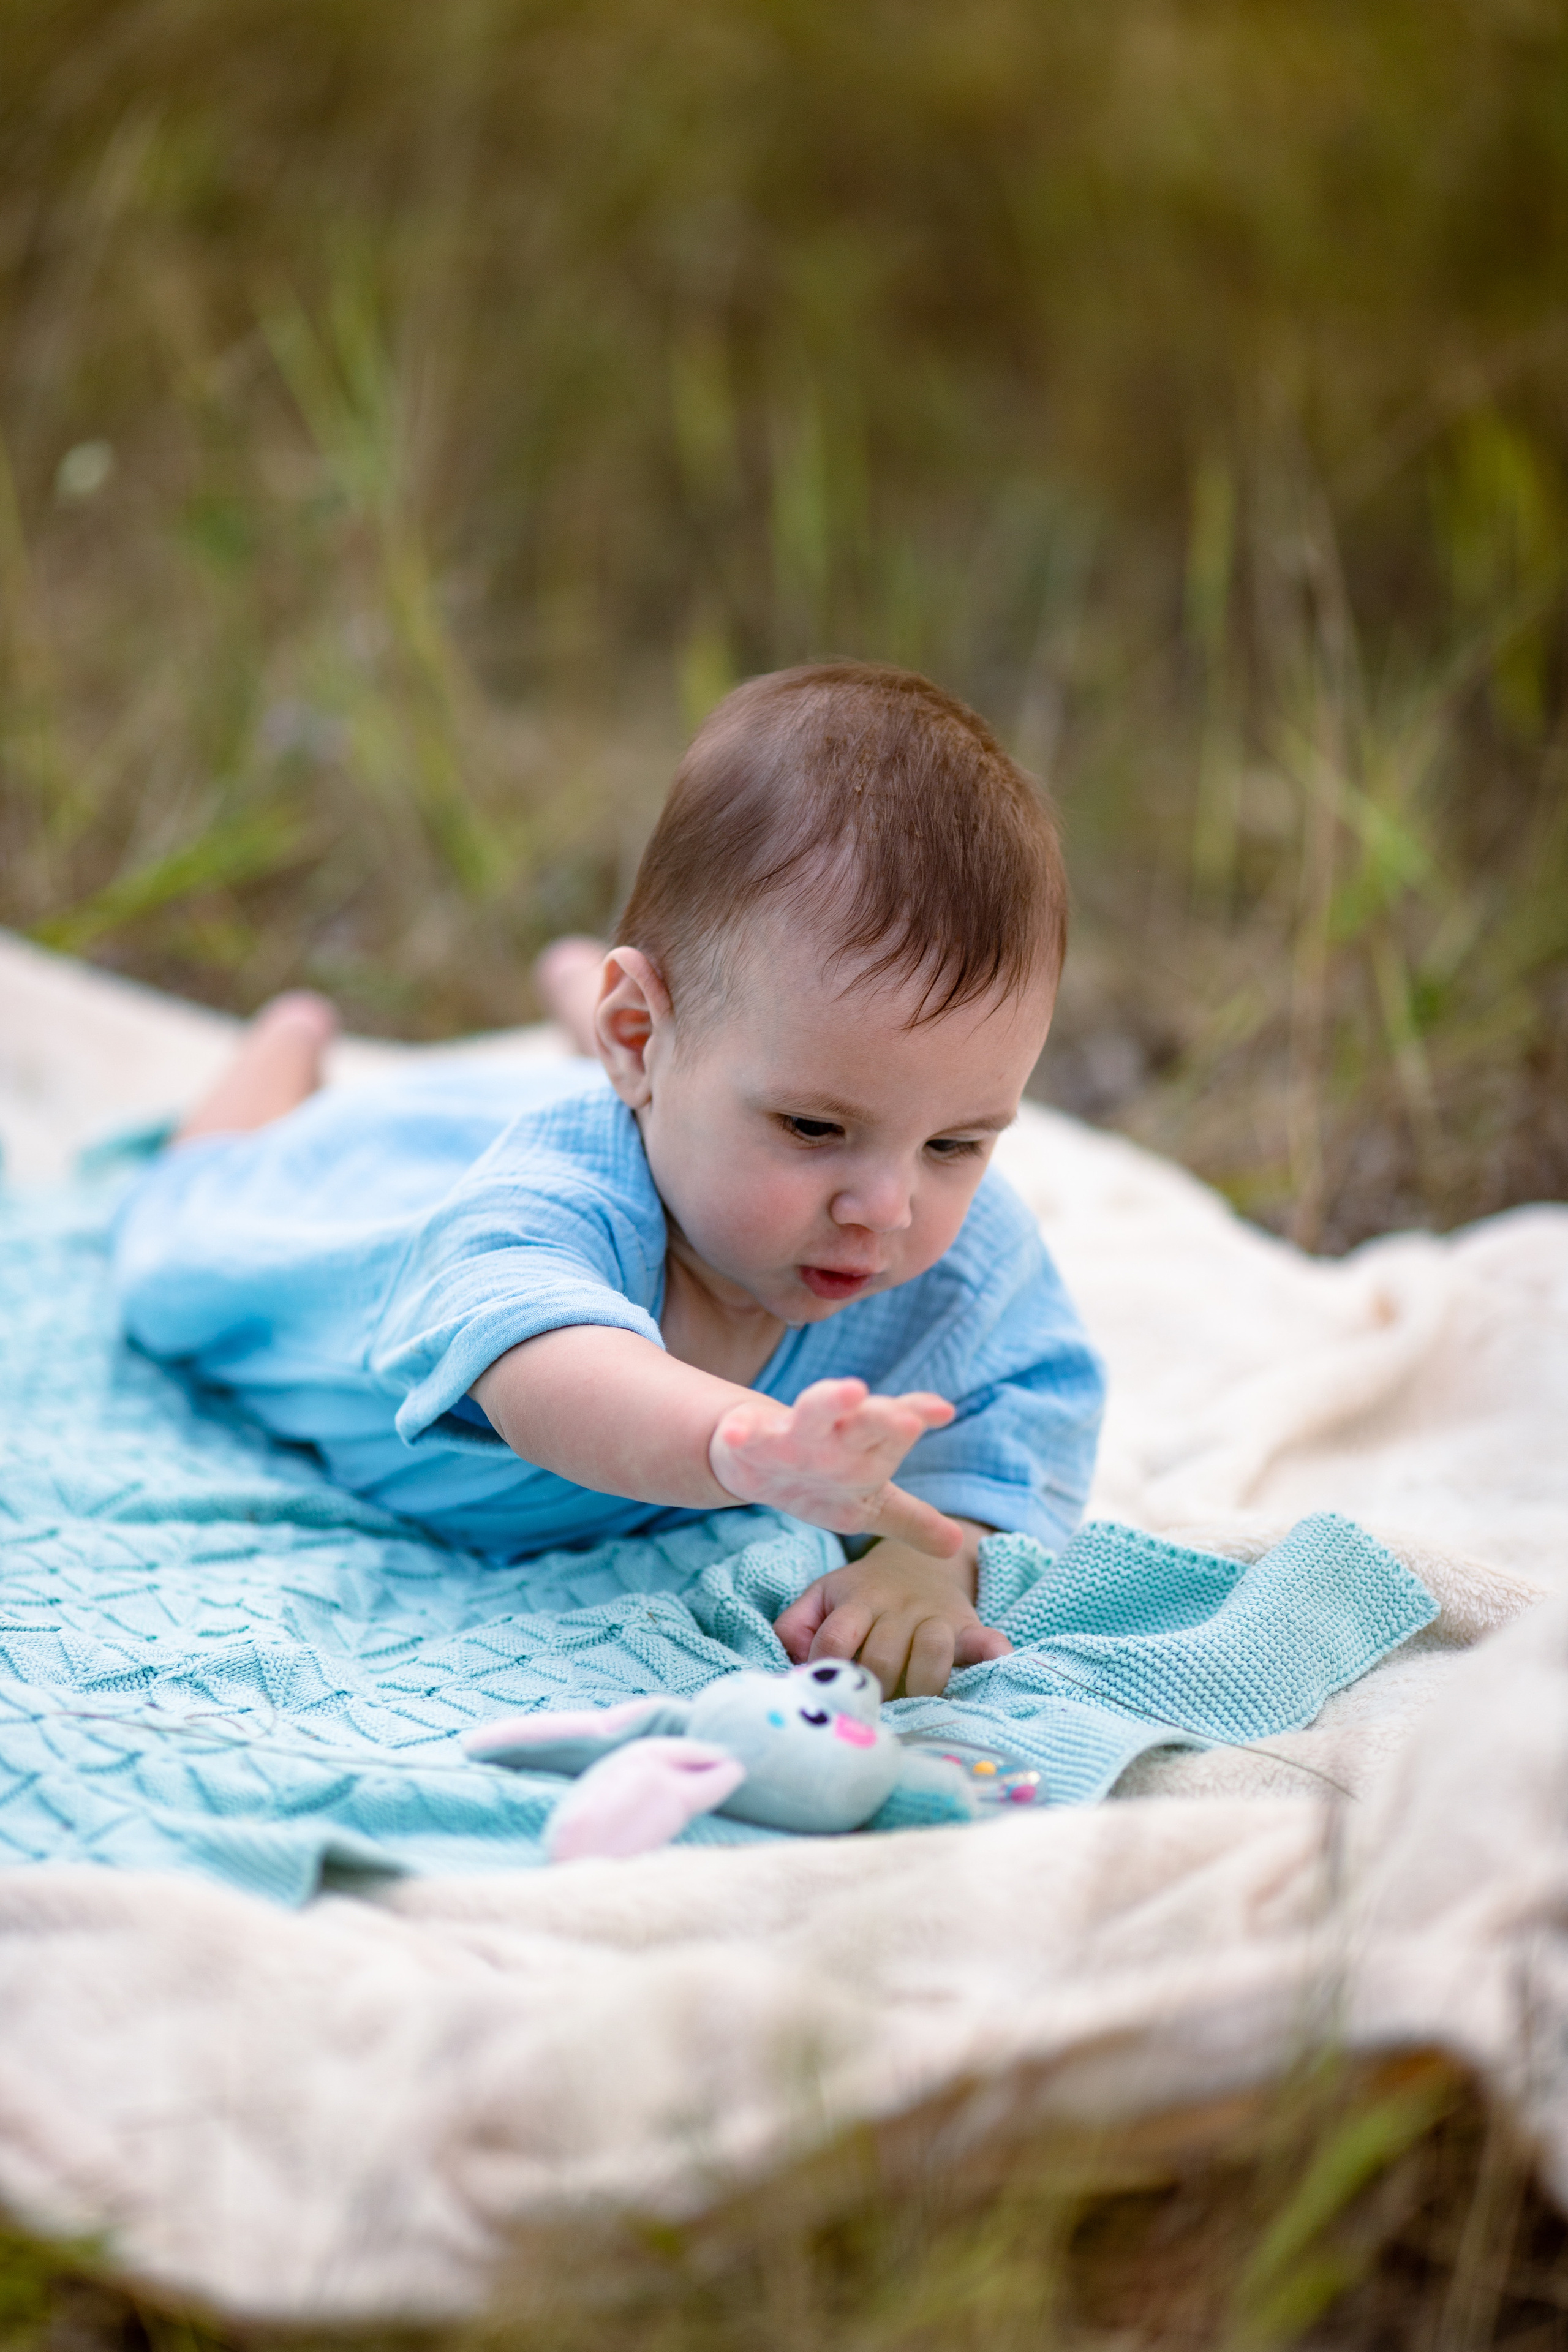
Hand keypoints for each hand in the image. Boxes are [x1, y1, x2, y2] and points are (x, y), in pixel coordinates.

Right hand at [709, 1377, 963, 1557]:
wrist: (758, 1465)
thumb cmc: (822, 1482)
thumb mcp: (869, 1507)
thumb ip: (912, 1521)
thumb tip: (958, 1546)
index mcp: (869, 1447)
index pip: (898, 1427)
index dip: (920, 1413)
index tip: (943, 1411)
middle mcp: (838, 1434)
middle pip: (866, 1419)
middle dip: (886, 1416)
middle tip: (909, 1419)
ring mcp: (795, 1433)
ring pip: (815, 1411)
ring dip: (831, 1399)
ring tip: (853, 1390)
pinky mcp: (753, 1438)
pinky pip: (748, 1436)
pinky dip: (743, 1434)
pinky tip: (737, 1434)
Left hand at [775, 1535, 1012, 1698]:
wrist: (916, 1562)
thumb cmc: (860, 1595)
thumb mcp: (821, 1596)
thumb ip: (795, 1626)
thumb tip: (791, 1665)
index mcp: (856, 1601)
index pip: (836, 1640)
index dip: (828, 1670)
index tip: (827, 1692)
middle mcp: (896, 1609)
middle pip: (882, 1660)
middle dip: (873, 1691)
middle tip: (869, 1711)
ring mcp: (934, 1617)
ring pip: (931, 1655)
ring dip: (920, 1687)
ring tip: (910, 1705)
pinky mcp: (966, 1626)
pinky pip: (984, 1640)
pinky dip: (990, 1653)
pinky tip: (993, 1665)